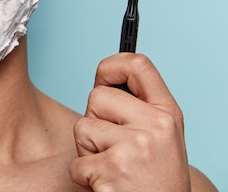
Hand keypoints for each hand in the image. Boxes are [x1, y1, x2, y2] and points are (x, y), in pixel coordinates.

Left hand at [69, 53, 189, 190]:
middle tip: (113, 149)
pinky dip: (84, 177)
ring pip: (82, 127)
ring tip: (112, 168)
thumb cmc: (154, 180)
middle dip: (94, 121)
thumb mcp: (160, 138)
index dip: (112, 65)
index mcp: (168, 113)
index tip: (102, 77)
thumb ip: (137, 109)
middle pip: (96, 96)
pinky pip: (76, 162)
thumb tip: (102, 81)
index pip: (138, 65)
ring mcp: (136, 146)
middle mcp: (157, 125)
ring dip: (87, 151)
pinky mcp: (114, 168)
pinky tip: (107, 185)